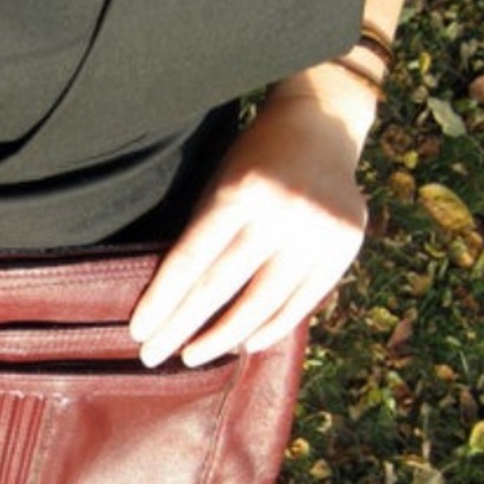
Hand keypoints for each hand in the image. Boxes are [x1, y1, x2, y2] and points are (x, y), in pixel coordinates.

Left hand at [129, 85, 369, 367]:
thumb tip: (172, 304)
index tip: (138, 332)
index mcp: (240, 191)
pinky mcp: (345, 247)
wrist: (322, 127)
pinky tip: (244, 344)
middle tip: (151, 356)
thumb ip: (203, 236)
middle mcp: (281, 212)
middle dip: (181, 327)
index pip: (190, 260)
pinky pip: (300, 302)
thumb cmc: (253, 161)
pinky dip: (269, 328)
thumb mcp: (219, 184)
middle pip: (220, 287)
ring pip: (260, 303)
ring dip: (221, 337)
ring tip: (192, 356)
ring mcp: (317, 232)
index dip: (162, 301)